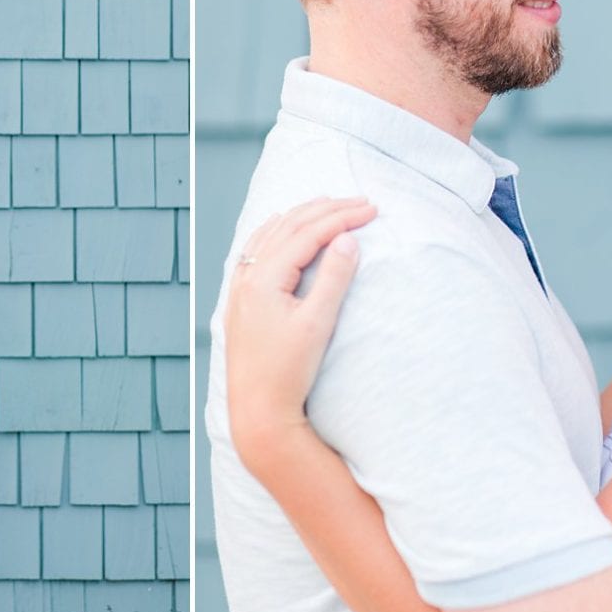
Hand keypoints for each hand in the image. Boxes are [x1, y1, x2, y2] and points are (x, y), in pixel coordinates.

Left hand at [224, 197, 376, 447]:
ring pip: (271, 234)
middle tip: (361, 202)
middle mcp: (247, 276)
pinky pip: (257, 250)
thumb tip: (347, 239)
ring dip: (301, 216)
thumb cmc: (289, 372)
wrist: (258, 409)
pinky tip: (284, 227)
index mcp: (264, 278)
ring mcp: (240, 287)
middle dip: (326, 210)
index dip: (341, 217)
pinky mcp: (241, 299)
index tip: (371, 209)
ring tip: (329, 204)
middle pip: (289, 227)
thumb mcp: (317, 324)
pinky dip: (277, 231)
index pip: (307, 233)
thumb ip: (334, 279)